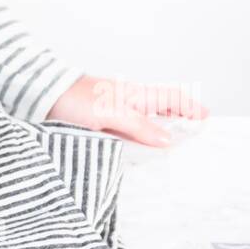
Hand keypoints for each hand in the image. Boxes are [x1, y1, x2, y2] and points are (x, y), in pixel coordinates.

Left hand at [45, 75, 207, 146]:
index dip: (190, 108)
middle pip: (161, 111)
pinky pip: (125, 132)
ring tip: (169, 151)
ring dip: (156, 134)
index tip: (206, 119)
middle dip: (178, 122)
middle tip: (192, 139)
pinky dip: (135, 141)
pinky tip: (135, 153)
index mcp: (136, 95)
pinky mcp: (99, 123)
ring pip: (143, 124)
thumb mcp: (112, 115)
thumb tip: (168, 140)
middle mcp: (128, 102)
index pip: (172, 98)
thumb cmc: (75, 100)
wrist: (43, 97)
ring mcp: (113, 112)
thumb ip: (139, 127)